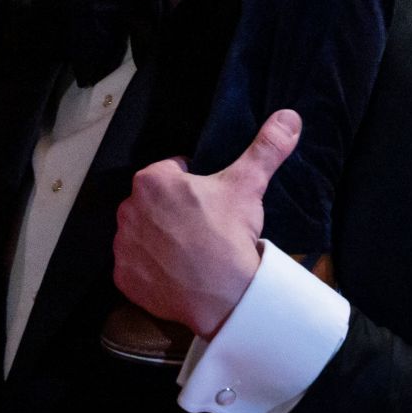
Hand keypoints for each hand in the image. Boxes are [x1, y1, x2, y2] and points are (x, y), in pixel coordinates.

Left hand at [111, 110, 300, 337]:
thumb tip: (289, 116)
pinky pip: (134, 267)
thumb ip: (265, 147)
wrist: (225, 296)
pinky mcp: (123, 277)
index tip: (209, 203)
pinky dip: (149, 270)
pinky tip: (174, 273)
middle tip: (201, 229)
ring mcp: (123, 245)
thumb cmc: (230, 234)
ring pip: (142, 233)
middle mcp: (128, 208)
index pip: (171, 173)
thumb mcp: (248, 185)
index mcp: (152, 180)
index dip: (192, 185)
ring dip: (159, 239)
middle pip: (154, 204)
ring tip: (189, 252)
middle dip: (173, 211)